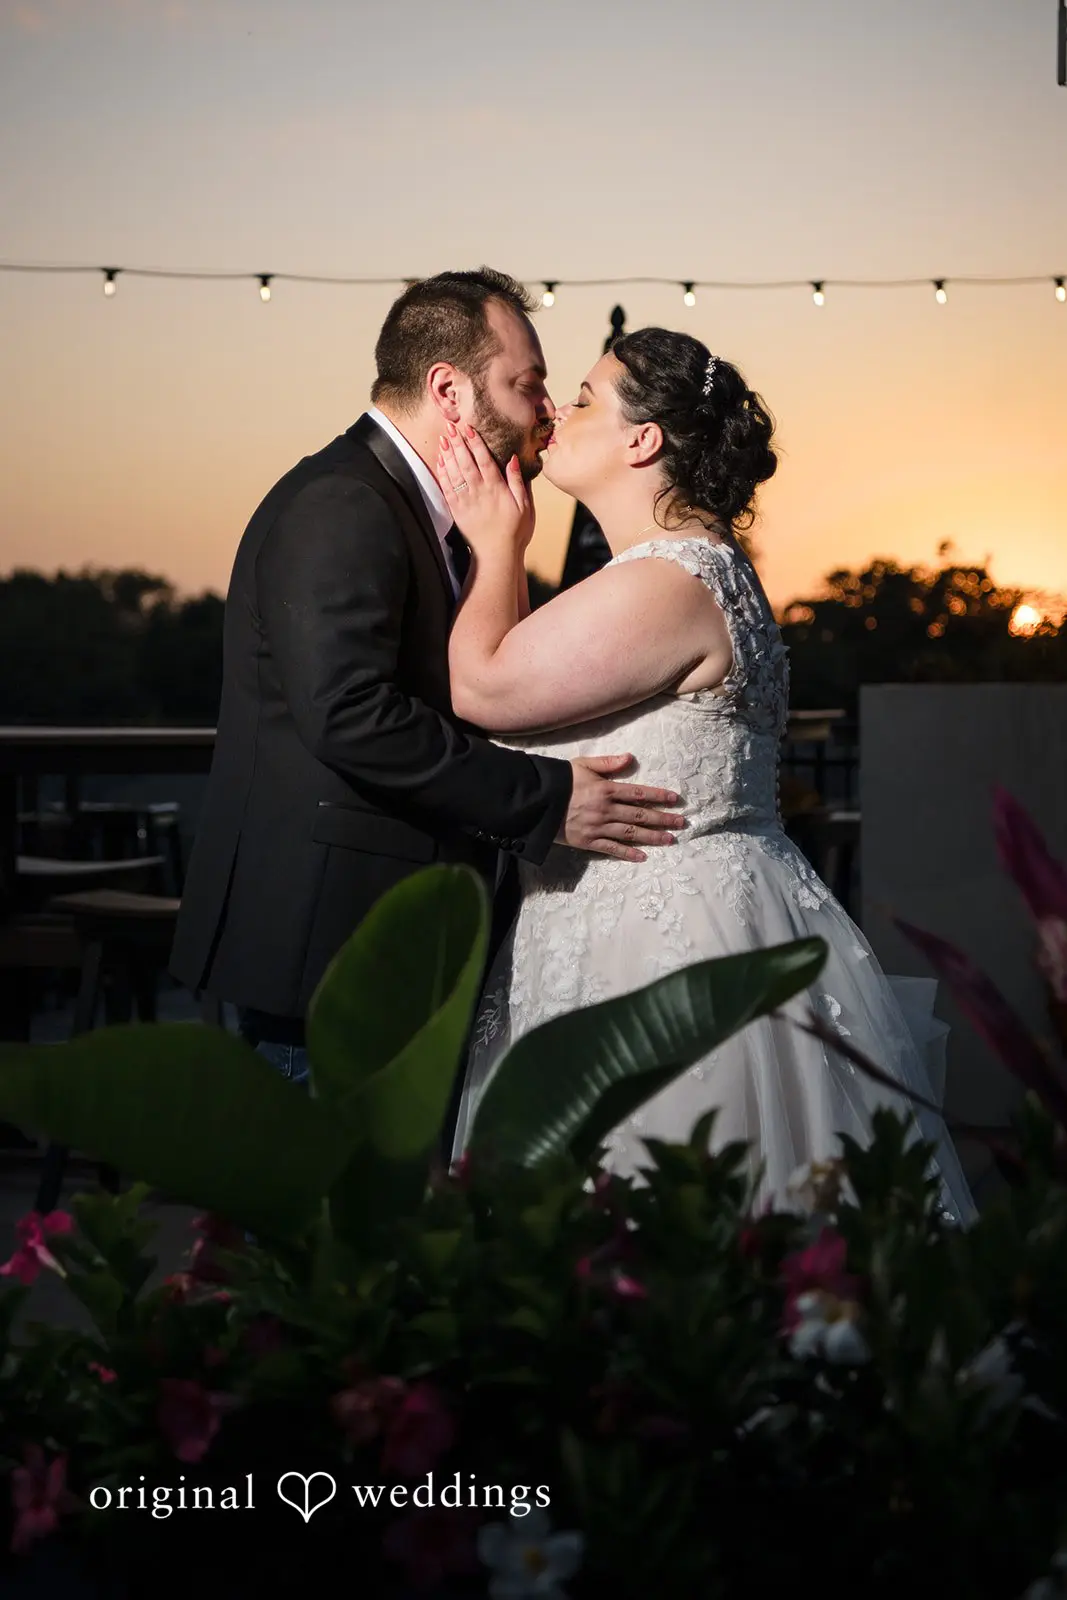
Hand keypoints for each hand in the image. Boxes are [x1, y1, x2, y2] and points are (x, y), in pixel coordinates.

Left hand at [436, 423, 533, 554]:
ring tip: (443, 438)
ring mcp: (466, 501)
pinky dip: (443, 473)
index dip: (476, 443)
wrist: (497, 554)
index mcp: (496, 488)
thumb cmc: (514, 530)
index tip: (469, 428)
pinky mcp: (457, 510)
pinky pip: (447, 488)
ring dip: (448, 454)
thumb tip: (513, 459)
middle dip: (458, 443)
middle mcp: (479, 492)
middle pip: (466, 462)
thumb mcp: (524, 505)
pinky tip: (440, 461)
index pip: (485, 460)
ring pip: (454, 473)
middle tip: (450, 426)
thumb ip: (517, 481)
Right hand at [559, 755, 686, 861]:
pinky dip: (627, 854)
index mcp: (606, 789)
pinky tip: (642, 856)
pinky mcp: (588, 841)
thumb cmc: (561, 780)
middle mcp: (606, 809)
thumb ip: (608, 763)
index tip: (675, 799)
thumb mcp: (584, 764)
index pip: (639, 793)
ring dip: (652, 836)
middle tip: (681, 823)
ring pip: (631, 833)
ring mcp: (598, 827)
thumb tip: (630, 758)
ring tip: (669, 839)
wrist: (537, 801)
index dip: (658, 795)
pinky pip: (612, 849)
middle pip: (640, 815)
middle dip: (663, 818)